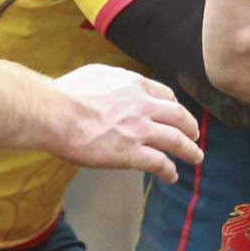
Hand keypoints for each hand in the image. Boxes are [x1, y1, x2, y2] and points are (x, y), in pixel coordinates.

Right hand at [50, 63, 203, 177]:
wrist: (54, 113)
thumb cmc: (64, 94)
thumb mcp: (94, 74)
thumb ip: (110, 80)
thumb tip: (110, 84)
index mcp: (132, 84)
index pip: (164, 94)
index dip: (172, 106)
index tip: (174, 113)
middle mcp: (142, 105)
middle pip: (178, 116)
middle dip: (190, 126)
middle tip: (194, 134)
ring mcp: (139, 130)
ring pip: (176, 140)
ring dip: (189, 150)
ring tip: (195, 157)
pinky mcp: (131, 153)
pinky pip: (159, 163)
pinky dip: (169, 170)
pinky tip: (171, 176)